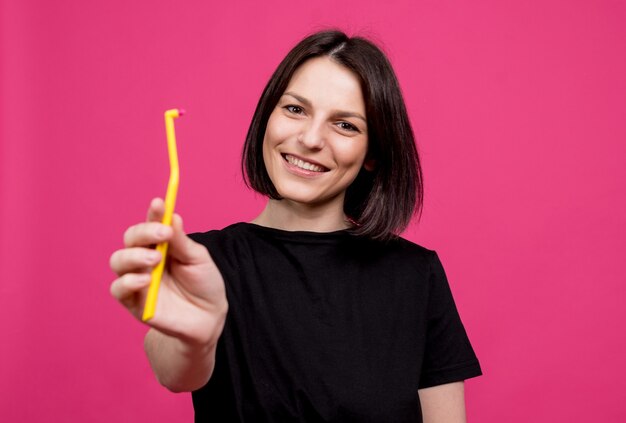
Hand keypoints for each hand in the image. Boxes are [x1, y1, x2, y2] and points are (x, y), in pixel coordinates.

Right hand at [110, 198, 226, 345]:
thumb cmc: (204, 284)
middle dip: (143, 232)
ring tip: (155, 260)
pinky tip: (146, 280)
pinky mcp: (133, 301)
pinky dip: (128, 282)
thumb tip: (172, 216)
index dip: (153, 213)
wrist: (208, 318)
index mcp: (161, 244)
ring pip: (118, 260)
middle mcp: (145, 258)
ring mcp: (137, 279)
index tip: (159, 203)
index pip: (151, 223)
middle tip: (162, 235)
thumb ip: (182, 241)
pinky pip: (118, 289)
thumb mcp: (199, 259)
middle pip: (130, 238)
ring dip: (134, 256)